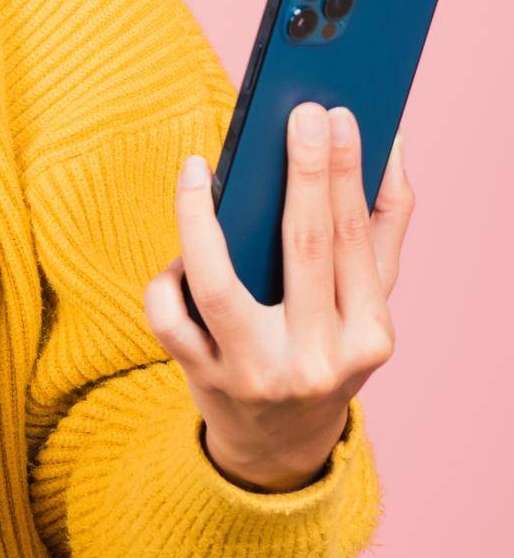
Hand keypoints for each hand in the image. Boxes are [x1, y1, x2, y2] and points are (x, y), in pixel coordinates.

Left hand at [143, 105, 413, 491]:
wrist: (278, 443)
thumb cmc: (324, 347)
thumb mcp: (365, 305)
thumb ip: (383, 230)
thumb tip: (390, 149)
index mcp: (368, 336)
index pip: (355, 241)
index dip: (345, 174)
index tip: (339, 115)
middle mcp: (316, 358)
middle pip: (304, 249)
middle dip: (304, 173)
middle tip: (298, 114)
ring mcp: (256, 372)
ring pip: (217, 283)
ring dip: (201, 217)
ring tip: (198, 169)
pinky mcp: (203, 379)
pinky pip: (170, 315)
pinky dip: (168, 277)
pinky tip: (177, 255)